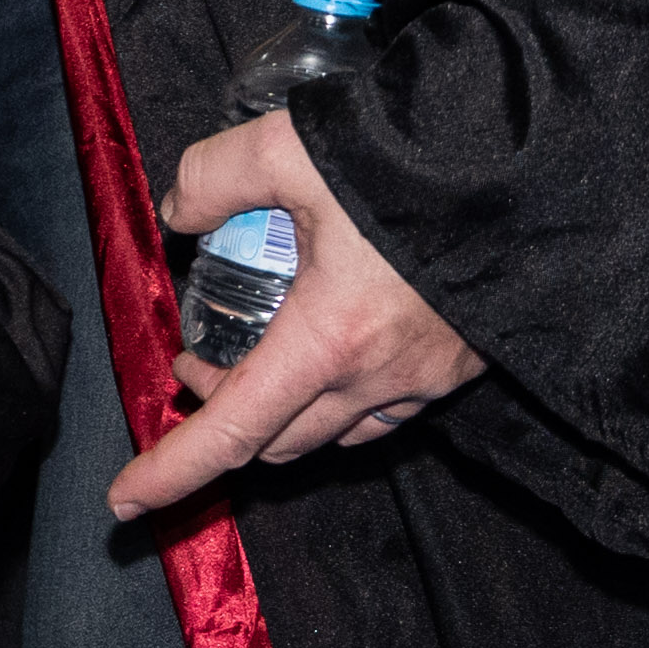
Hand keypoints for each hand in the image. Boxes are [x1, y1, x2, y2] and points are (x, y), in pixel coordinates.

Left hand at [102, 104, 478, 518]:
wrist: (525, 169)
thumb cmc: (410, 159)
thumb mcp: (289, 146)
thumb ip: (213, 177)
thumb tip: (178, 212)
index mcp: (327, 341)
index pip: (231, 431)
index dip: (172, 472)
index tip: (123, 501)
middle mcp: (377, 380)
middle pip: (275, 441)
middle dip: (220, 417)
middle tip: (194, 361)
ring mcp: (424, 382)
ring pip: (330, 433)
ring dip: (279, 413)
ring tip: (254, 354)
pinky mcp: (458, 369)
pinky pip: (382, 413)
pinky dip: (336, 402)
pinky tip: (330, 350)